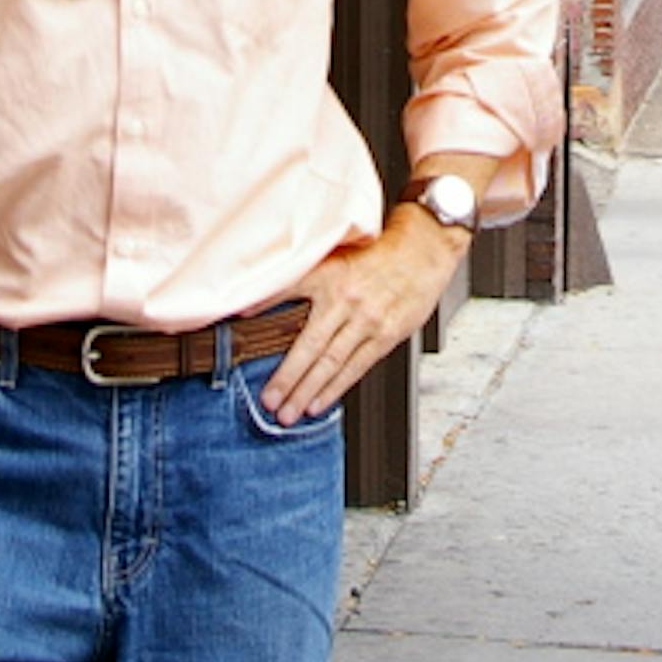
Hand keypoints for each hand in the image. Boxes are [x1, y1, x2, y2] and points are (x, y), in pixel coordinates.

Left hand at [261, 206, 466, 421]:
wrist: (422, 249)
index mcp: (329, 273)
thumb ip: (305, 275)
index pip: (288, 290)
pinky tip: (319, 404)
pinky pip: (356, 367)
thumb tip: (264, 294)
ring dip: (307, 391)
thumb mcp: (336, 253)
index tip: (238, 324)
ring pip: (331, 362)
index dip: (263, 305)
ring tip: (288, 412)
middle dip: (287, 377)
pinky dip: (335, 388)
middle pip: (310, 345)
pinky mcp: (386, 335)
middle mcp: (346, 298)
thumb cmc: (377, 253)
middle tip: (268, 400)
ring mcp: (367, 320)